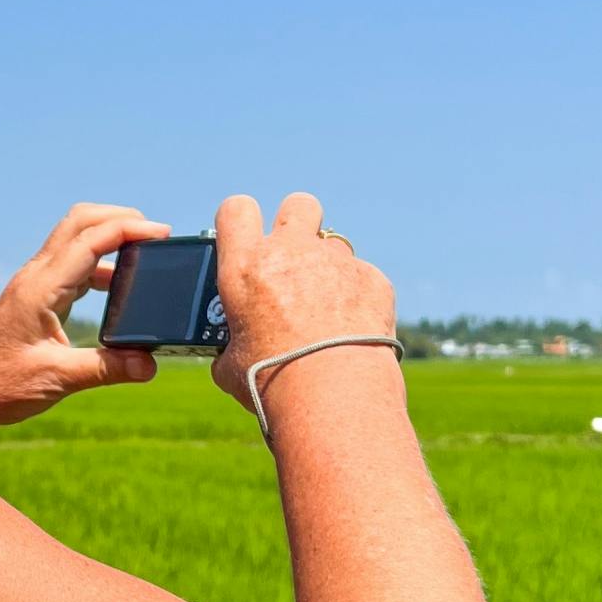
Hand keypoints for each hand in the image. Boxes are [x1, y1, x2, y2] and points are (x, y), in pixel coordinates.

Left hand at [0, 204, 169, 453]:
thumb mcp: (56, 379)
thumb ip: (106, 369)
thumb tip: (149, 364)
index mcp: (40, 288)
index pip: (90, 239)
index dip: (129, 229)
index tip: (163, 234)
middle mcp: (35, 277)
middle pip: (80, 222)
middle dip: (120, 218)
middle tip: (157, 234)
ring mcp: (33, 284)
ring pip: (74, 240)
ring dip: (109, 238)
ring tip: (146, 257)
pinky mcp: (34, 297)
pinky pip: (70, 266)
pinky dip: (98, 264)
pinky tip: (119, 287)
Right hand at [211, 193, 399, 424]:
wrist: (331, 396)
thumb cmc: (272, 382)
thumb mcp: (230, 364)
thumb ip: (229, 342)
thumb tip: (229, 351)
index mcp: (246, 266)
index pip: (236, 209)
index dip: (239, 221)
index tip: (244, 239)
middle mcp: (291, 252)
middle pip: (298, 205)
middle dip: (296, 224)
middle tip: (292, 260)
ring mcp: (336, 262)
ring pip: (334, 244)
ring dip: (327, 267)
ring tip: (325, 309)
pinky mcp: (373, 280)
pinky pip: (364, 277)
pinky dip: (357, 296)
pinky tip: (352, 330)